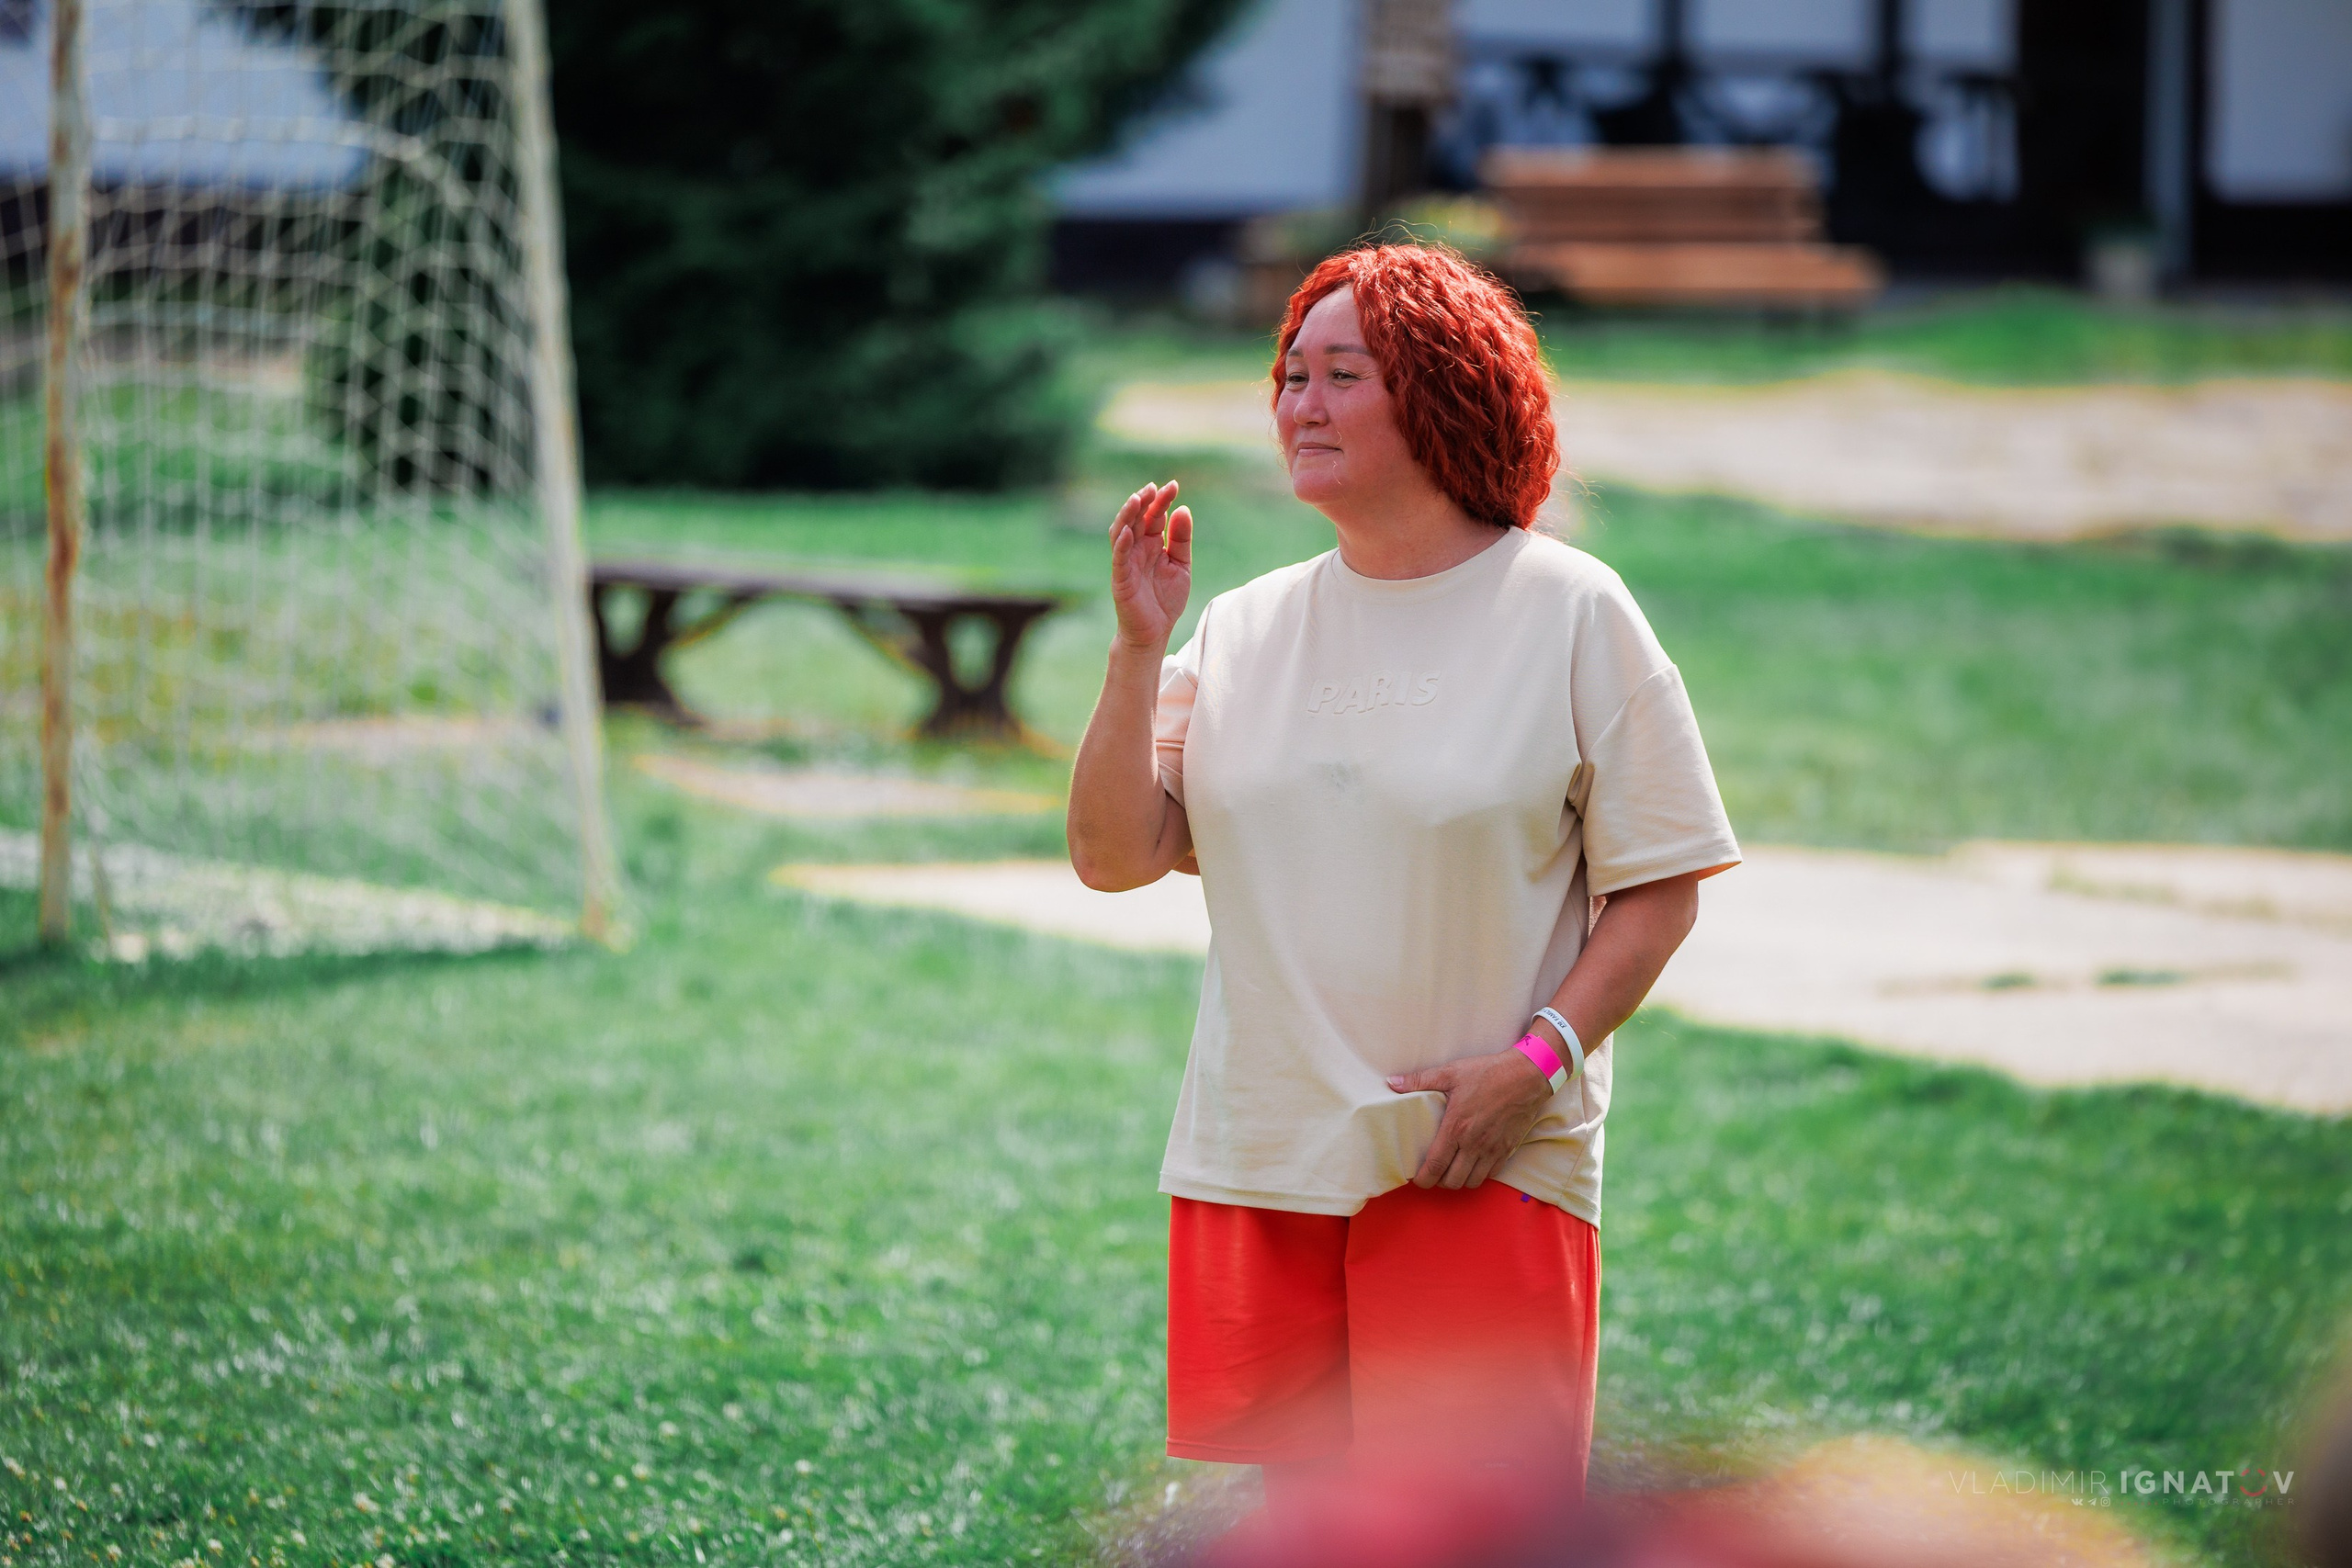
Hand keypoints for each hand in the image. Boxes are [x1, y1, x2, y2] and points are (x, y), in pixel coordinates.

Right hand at [1108, 481, 1190, 651]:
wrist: (1155, 632)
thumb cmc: (1165, 599)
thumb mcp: (1181, 565)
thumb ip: (1181, 539)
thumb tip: (1183, 509)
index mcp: (1152, 544)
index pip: (1155, 515)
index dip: (1162, 500)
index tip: (1173, 485)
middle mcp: (1137, 549)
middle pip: (1138, 518)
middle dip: (1145, 501)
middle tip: (1154, 488)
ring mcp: (1127, 562)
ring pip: (1122, 531)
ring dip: (1128, 515)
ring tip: (1137, 499)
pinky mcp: (1121, 578)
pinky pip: (1119, 557)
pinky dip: (1121, 543)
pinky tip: (1128, 531)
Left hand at [1387, 1048, 1553, 1189]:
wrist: (1526, 1076)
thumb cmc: (1487, 1073)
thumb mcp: (1450, 1072)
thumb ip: (1419, 1080)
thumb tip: (1392, 1083)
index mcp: (1456, 1128)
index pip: (1435, 1166)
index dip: (1423, 1179)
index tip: (1416, 1178)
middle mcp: (1474, 1144)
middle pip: (1452, 1181)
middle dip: (1439, 1182)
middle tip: (1433, 1172)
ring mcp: (1492, 1149)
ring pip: (1471, 1182)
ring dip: (1459, 1180)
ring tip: (1451, 1169)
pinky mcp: (1507, 1150)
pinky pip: (1491, 1174)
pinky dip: (1479, 1175)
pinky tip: (1472, 1164)